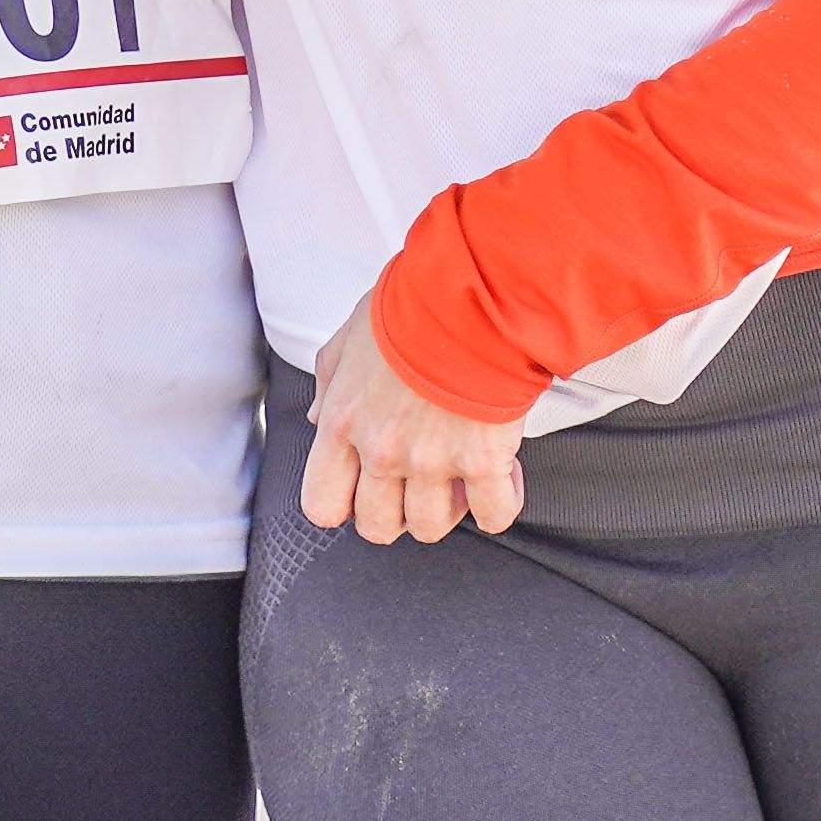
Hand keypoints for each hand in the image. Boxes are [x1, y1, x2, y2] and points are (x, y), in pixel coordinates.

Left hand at [300, 306, 528, 543]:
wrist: (470, 292)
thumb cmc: (411, 306)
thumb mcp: (350, 337)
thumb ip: (329, 382)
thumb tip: (317, 418)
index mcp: (342, 424)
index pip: (323, 504)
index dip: (342, 505)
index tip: (360, 493)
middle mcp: (383, 451)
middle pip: (378, 526)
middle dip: (395, 514)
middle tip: (413, 487)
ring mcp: (433, 462)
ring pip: (431, 528)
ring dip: (447, 509)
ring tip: (459, 478)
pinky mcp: (484, 461)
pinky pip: (494, 515)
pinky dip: (500, 504)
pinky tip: (503, 477)